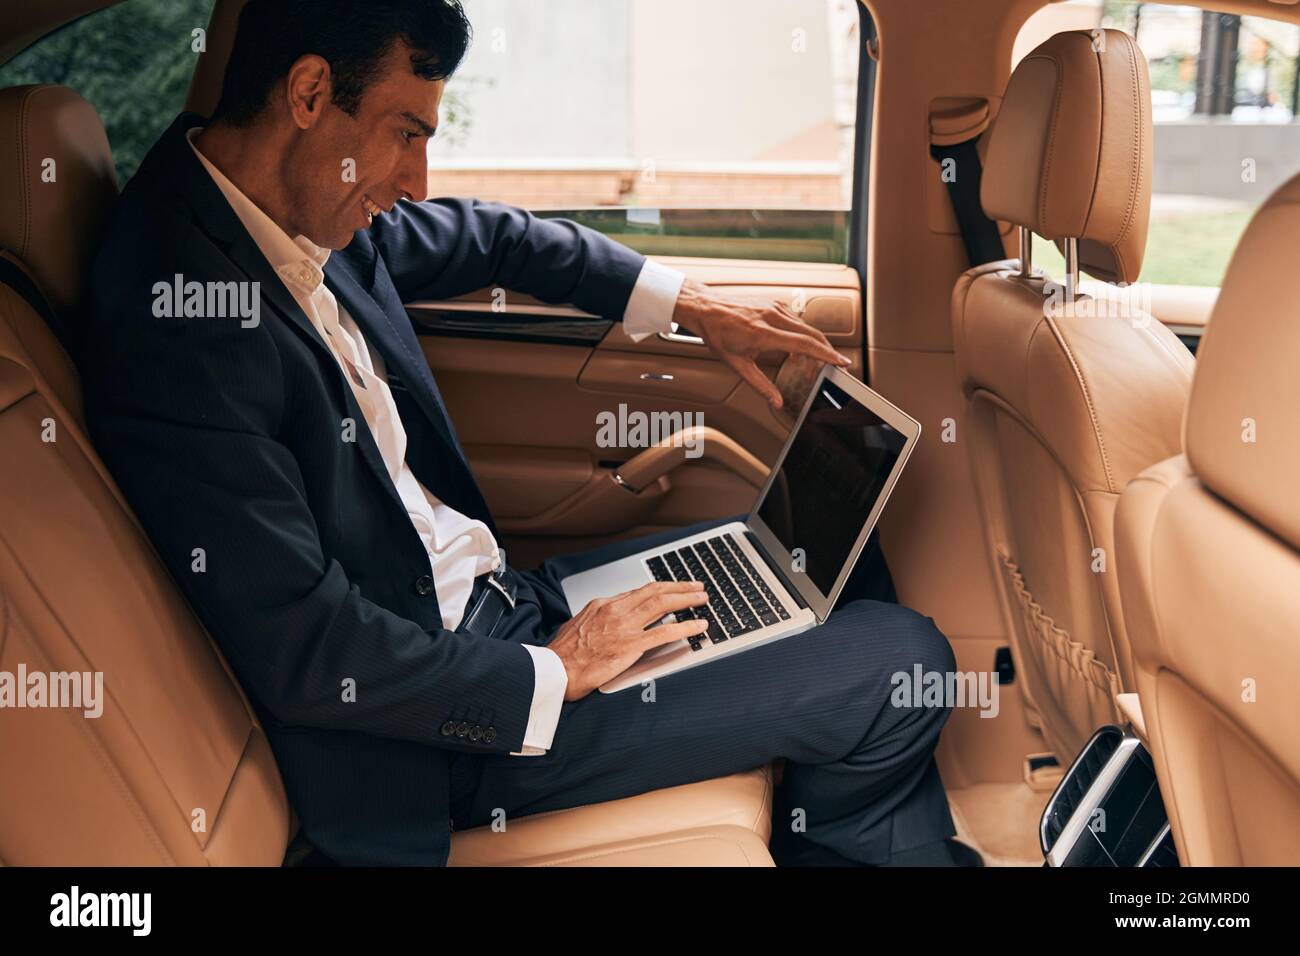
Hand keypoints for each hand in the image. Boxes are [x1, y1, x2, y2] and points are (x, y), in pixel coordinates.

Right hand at [548, 581, 709, 699]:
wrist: (553, 670)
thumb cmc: (562, 654)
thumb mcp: (577, 625)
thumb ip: (596, 618)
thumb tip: (604, 618)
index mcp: (603, 604)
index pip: (638, 591)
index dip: (660, 589)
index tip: (672, 588)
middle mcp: (616, 609)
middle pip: (655, 591)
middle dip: (679, 587)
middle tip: (696, 586)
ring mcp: (625, 626)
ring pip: (663, 605)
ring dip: (686, 599)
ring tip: (702, 598)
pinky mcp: (631, 645)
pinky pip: (665, 632)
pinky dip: (686, 627)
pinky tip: (698, 626)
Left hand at [670, 279, 851, 408]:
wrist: (705, 307)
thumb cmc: (718, 334)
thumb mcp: (737, 364)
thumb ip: (759, 385)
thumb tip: (775, 401)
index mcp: (764, 333)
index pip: (805, 345)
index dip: (827, 355)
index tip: (841, 363)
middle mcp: (773, 317)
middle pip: (813, 334)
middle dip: (828, 350)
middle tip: (837, 365)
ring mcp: (774, 307)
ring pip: (806, 326)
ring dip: (815, 342)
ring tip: (814, 360)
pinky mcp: (773, 303)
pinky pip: (796, 319)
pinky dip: (802, 333)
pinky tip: (796, 345)